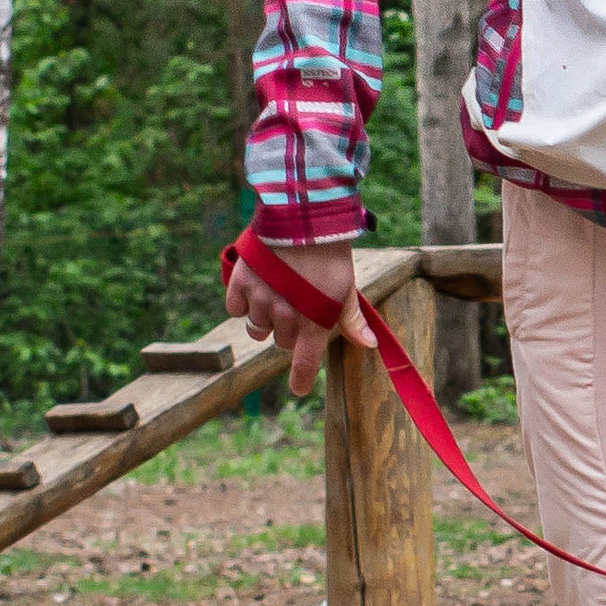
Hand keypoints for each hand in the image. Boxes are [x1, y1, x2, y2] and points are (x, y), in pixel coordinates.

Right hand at [225, 235, 356, 399]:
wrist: (303, 218)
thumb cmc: (330, 255)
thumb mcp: (345, 287)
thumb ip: (351, 320)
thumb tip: (369, 345)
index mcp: (313, 322)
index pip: (305, 363)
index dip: (301, 379)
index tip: (300, 387)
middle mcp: (284, 316)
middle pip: (281, 341)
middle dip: (288, 331)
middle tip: (295, 310)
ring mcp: (260, 300)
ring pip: (257, 328)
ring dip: (266, 319)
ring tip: (276, 297)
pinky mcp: (240, 282)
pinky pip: (236, 308)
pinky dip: (243, 304)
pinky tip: (255, 289)